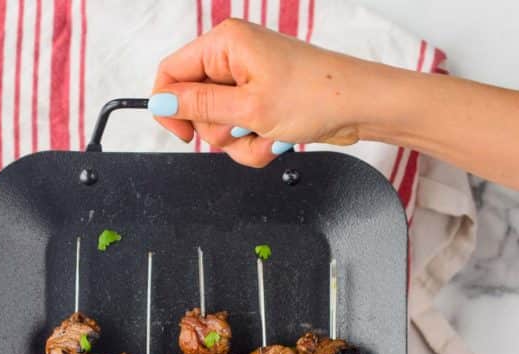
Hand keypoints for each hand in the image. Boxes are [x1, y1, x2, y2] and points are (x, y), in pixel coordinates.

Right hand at [150, 19, 370, 166]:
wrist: (358, 107)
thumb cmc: (316, 95)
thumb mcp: (248, 108)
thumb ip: (199, 107)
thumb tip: (161, 104)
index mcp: (225, 43)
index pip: (171, 73)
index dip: (169, 107)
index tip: (181, 134)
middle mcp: (233, 59)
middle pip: (194, 107)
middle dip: (218, 130)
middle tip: (246, 127)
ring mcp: (247, 83)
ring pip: (219, 128)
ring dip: (241, 143)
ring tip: (268, 135)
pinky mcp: (261, 103)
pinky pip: (241, 135)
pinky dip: (255, 145)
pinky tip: (276, 140)